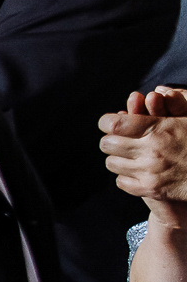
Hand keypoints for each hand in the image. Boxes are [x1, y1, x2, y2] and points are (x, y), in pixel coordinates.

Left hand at [101, 91, 186, 224]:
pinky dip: (125, 176)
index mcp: (160, 128)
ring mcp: (150, 172)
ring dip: (117, 157)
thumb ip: (174, 104)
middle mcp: (151, 150)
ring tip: (128, 154)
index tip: (109, 122)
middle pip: (107, 144)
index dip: (107, 121)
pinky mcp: (151, 189)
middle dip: (111, 139)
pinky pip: (121, 182)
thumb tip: (157, 91)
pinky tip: (136, 170)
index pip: (115, 124)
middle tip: (118, 139)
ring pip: (112, 163)